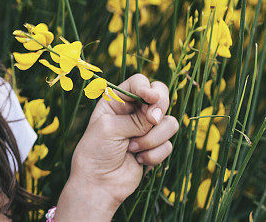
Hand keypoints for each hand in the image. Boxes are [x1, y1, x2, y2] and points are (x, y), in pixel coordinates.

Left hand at [67, 73, 178, 208]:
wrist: (99, 182)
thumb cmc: (96, 151)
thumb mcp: (111, 128)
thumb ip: (136, 119)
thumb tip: (159, 116)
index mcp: (116, 100)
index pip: (139, 83)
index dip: (148, 88)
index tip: (151, 98)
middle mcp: (133, 111)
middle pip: (161, 96)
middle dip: (160, 108)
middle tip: (151, 120)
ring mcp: (145, 129)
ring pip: (168, 123)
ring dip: (151, 138)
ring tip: (132, 148)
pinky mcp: (155, 147)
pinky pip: (168, 144)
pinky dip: (153, 154)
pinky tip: (137, 160)